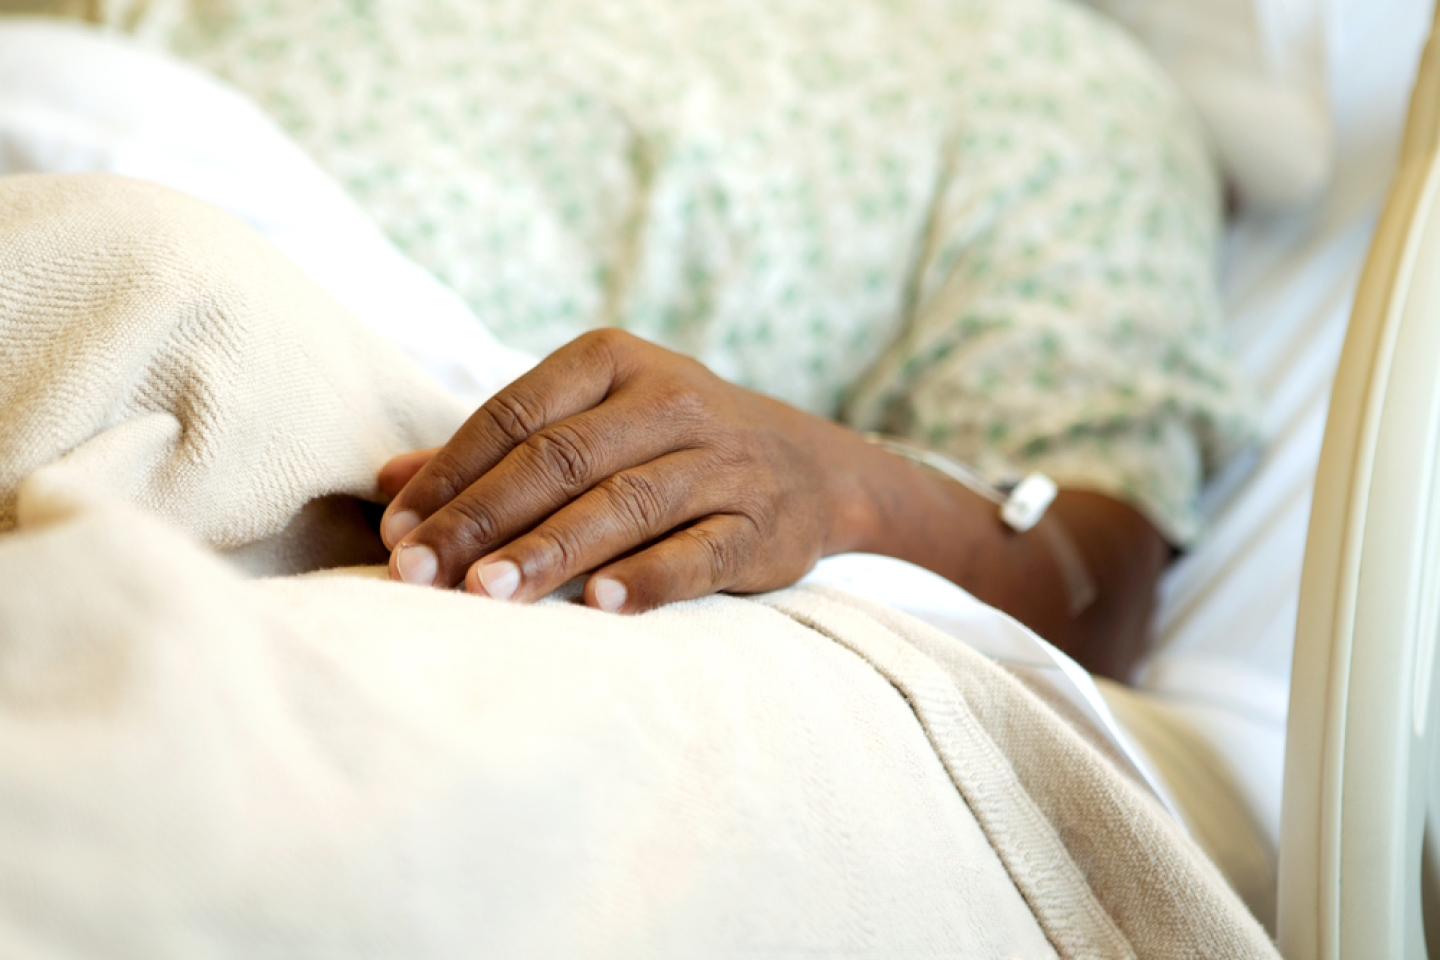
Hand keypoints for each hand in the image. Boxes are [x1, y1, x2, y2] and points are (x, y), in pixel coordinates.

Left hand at [377, 328, 870, 611]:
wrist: (814, 465)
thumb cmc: (673, 443)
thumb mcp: (594, 421)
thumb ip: (499, 449)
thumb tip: (388, 483)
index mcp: (615, 361)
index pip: (516, 415)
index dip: (450, 475)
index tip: (395, 535)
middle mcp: (671, 400)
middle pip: (561, 460)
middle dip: (482, 520)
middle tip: (418, 576)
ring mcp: (721, 462)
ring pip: (625, 504)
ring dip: (551, 552)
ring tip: (485, 596)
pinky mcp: (761, 522)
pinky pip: (702, 550)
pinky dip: (654, 576)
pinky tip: (603, 606)